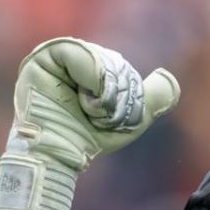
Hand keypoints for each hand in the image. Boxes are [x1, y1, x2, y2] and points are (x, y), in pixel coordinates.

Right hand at [0, 37, 179, 209]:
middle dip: (114, 92)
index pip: (118, 65)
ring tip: (90, 111)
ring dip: (103, 90)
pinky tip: (82, 100)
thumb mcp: (132, 117)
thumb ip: (154, 96)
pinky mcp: (41, 59)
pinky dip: (90, 78)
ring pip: (96, 56)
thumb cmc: (89, 140)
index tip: (111, 117)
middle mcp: (69, 60)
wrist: (62, 157)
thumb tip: (169, 79)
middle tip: (100, 117)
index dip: (124, 90)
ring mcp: (53, 58)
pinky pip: (75, 52)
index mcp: (87, 69)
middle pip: (108, 59)